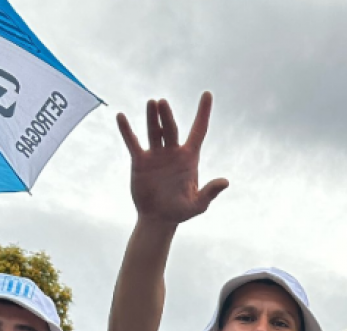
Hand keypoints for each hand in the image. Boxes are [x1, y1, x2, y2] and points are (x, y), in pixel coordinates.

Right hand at [116, 92, 228, 223]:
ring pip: (154, 131)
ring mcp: (156, 155)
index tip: (207, 94)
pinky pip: (133, 142)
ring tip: (152, 102)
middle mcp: (173, 152)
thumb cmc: (181, 212)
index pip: (199, 130)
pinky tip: (121, 117)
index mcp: (190, 158)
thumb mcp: (198, 204)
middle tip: (162, 103)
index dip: (203, 112)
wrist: (159, 219)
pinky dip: (127, 130)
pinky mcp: (140, 161)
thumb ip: (210, 192)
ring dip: (152, 117)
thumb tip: (225, 182)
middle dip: (167, 116)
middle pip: (172, 128)